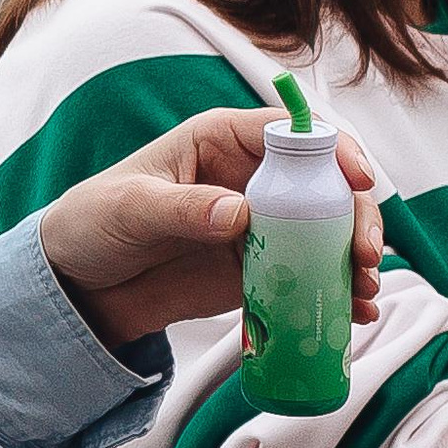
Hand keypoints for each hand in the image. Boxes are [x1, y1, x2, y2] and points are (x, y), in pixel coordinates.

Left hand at [36, 105, 383, 351]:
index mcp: (222, 139)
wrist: (81, 282)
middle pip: (325, 186)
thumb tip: (240, 213)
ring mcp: (261, 224)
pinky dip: (335, 292)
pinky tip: (354, 314)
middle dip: (356, 216)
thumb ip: (183, 208)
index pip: (292, 132)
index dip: (334, 150)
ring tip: (366, 292)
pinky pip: (308, 276)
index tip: (360, 181)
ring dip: (355, 259)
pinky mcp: (260, 267)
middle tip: (367, 256)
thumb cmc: (95, 220)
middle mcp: (252, 177)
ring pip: (326, 232)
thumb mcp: (131, 208)